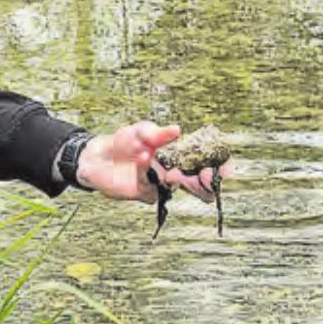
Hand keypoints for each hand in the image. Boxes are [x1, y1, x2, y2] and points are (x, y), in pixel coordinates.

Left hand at [75, 121, 233, 203]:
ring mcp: (162, 185)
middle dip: (207, 181)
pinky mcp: (146, 193)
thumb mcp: (140, 131)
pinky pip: (152, 185)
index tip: (225, 168)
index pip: (208, 163)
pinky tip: (143, 157)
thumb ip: (157, 132)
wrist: (98, 156)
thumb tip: (177, 130)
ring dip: (183, 179)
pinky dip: (147, 169)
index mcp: (181, 156)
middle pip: (201, 185)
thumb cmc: (125, 142)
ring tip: (173, 171)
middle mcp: (176, 172)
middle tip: (205, 175)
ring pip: (181, 189)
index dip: (220, 167)